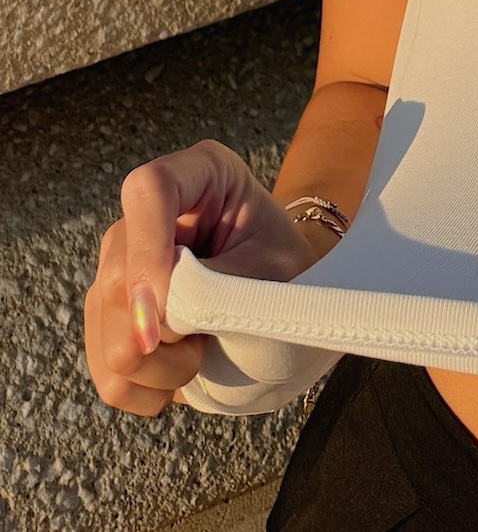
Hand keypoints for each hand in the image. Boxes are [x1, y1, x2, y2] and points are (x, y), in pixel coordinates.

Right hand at [85, 140, 317, 415]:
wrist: (286, 294)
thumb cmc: (288, 270)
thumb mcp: (273, 271)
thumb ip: (218, 288)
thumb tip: (153, 325)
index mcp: (199, 174)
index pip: (148, 191)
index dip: (147, 253)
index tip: (163, 311)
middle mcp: (146, 214)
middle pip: (118, 277)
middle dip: (165, 332)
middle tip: (211, 338)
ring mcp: (121, 263)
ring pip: (106, 331)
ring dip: (157, 366)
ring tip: (201, 351)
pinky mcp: (110, 313)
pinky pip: (104, 370)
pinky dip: (142, 388)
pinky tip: (177, 375)